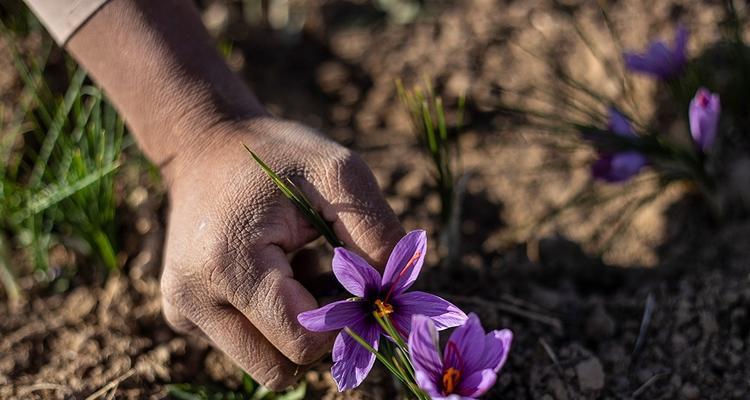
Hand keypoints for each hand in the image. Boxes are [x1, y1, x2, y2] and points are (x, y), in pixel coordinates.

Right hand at [159, 117, 403, 389]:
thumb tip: (395, 295)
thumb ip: (376, 232)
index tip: (357, 284)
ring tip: (294, 270)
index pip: (303, 342)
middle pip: (280, 368)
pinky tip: (271, 274)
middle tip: (328, 277)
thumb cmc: (278, 156)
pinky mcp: (182, 315)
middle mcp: (193, 300)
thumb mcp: (338, 172)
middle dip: (319, 333)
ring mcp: (183, 312)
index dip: (344, 323)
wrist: (206, 145)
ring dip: (294, 330)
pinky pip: (245, 347)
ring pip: (264, 365)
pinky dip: (270, 322)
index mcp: (228, 264)